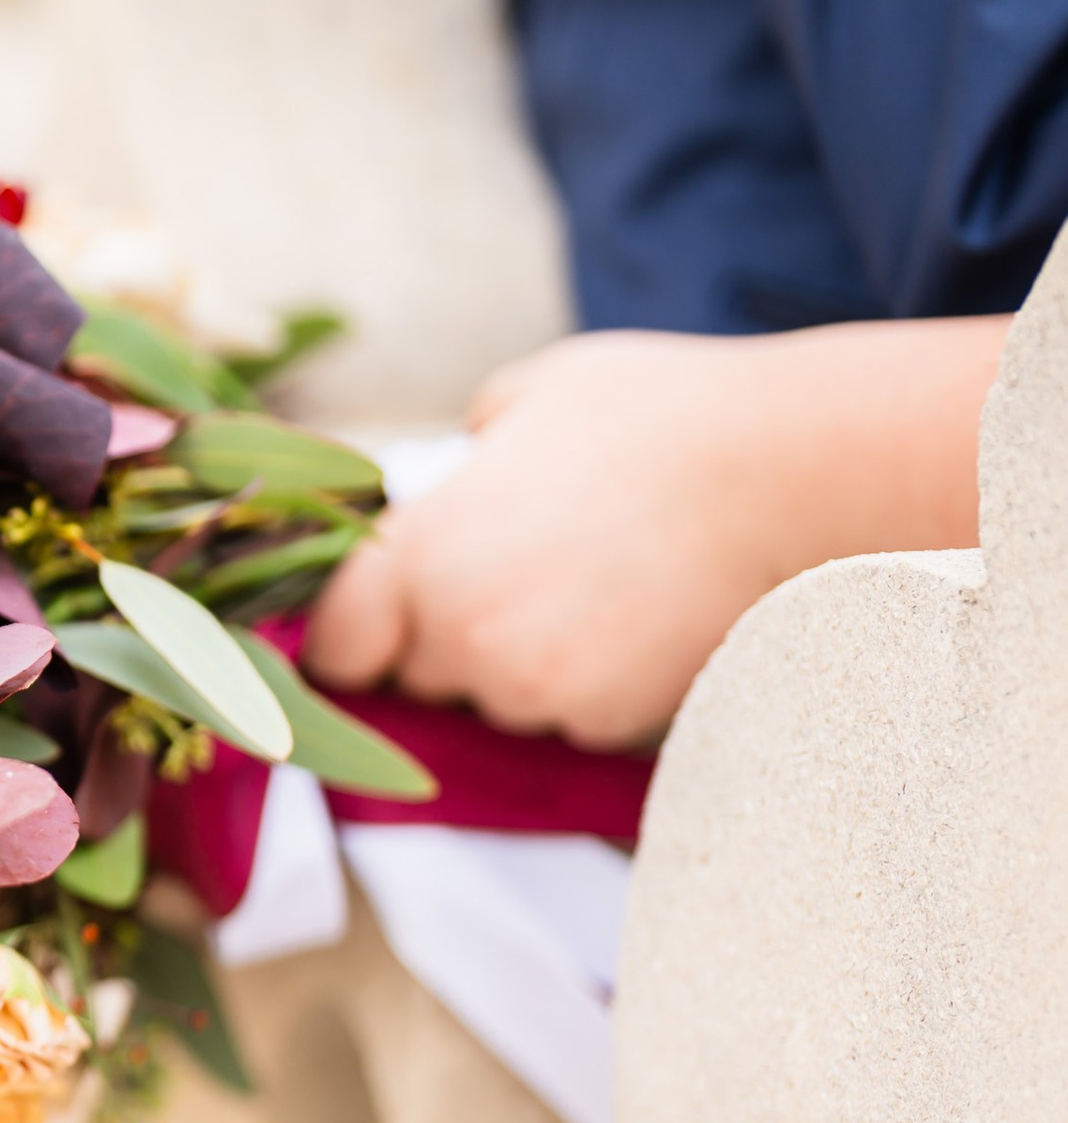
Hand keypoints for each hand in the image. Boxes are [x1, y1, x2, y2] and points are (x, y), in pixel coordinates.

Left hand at [303, 318, 1005, 747]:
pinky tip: (639, 618)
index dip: (355, 634)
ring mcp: (536, 690)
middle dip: (450, 640)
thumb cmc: (655, 416)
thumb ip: (461, 458)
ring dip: (523, 665)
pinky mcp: (606, 724)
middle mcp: (463, 637)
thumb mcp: (524, 398)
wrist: (788, 472)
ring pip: (498, 702)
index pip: (334, 646)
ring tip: (595, 585)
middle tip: (524, 573)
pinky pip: (570, 718)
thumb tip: (454, 478)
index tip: (384, 617)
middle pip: (418, 678)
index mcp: (421, 555)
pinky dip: (592, 685)